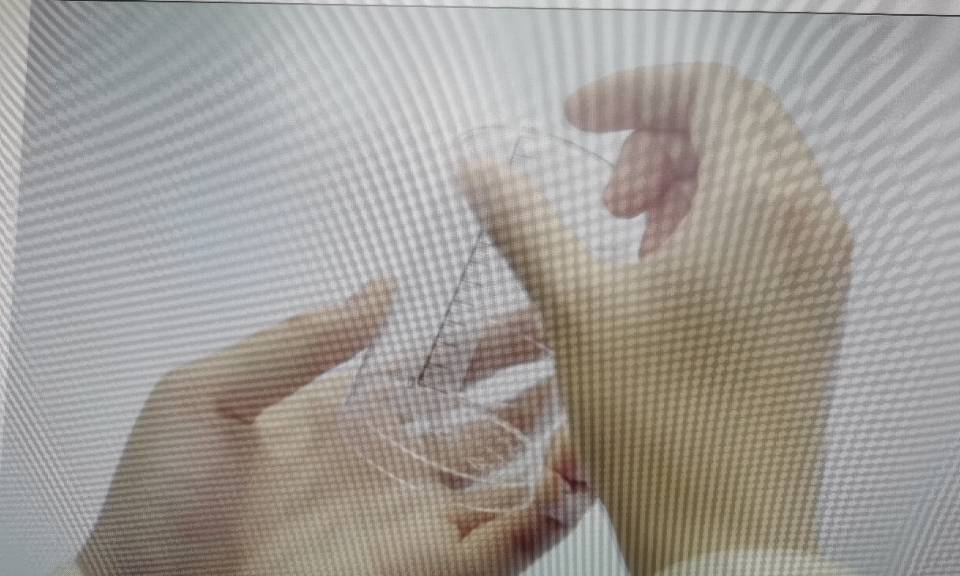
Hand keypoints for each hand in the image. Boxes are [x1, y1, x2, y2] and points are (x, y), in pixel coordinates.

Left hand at [77, 279, 589, 574]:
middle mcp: (398, 465)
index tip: (533, 295)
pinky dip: (554, 510)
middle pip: (493, 415)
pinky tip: (579, 472)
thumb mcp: (207, 395)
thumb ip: (295, 341)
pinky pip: (510, 541)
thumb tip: (381, 289)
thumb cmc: (160, 502)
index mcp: (353, 416)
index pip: (440, 364)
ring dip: (565, 442)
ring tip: (606, 400)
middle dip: (544, 379)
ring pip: (518, 478)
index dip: (488, 333)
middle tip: (591, 339)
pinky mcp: (433, 570)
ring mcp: (421, 519)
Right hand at [461, 64, 851, 573]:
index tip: (579, 121)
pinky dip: (712, 223)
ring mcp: (819, 267)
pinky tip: (663, 275)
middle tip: (609, 201)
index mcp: (761, 205)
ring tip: (631, 241)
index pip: (709, 91)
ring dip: (684, 182)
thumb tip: (482, 173)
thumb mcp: (575, 308)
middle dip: (657, 138)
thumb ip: (523, 222)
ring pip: (754, 173)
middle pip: (736, 125)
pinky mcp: (811, 306)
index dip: (634, 92)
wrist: (728, 532)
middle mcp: (809, 224)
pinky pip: (769, 224)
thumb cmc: (663, 427)